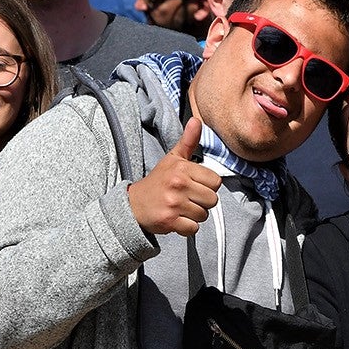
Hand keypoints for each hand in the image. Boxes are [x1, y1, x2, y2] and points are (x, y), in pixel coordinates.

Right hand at [127, 118, 222, 235]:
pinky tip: (176, 219)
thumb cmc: (157, 182)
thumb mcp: (172, 159)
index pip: (215, 182)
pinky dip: (186, 228)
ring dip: (194, 215)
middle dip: (202, 202)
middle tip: (186, 199)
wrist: (133, 205)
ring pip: (203, 215)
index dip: (207, 186)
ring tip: (180, 208)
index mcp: (182, 168)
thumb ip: (188, 141)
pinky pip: (193, 228)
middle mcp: (178, 185)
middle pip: (212, 200)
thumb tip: (196, 120)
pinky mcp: (169, 221)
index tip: (193, 186)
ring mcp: (173, 204)